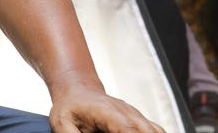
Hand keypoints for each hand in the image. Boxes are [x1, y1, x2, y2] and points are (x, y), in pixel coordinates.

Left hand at [49, 80, 164, 132]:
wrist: (78, 90)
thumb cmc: (69, 108)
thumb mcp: (62, 124)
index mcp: (108, 112)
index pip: (126, 129)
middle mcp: (126, 112)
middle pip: (146, 131)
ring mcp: (134, 115)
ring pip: (155, 131)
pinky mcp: (138, 121)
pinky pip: (155, 130)